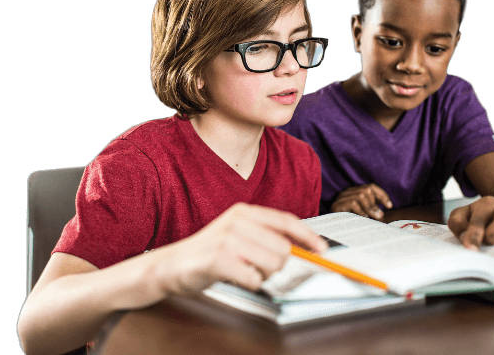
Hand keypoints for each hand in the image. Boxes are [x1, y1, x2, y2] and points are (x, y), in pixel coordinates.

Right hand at [157, 203, 326, 296]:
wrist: (172, 264)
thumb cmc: (210, 251)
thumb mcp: (238, 234)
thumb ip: (265, 236)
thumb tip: (300, 247)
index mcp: (245, 211)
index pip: (286, 221)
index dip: (308, 236)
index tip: (321, 249)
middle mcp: (238, 220)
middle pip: (283, 247)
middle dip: (277, 264)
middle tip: (259, 268)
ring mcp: (227, 237)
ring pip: (272, 263)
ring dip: (263, 275)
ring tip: (245, 271)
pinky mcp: (218, 258)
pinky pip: (253, 278)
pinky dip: (249, 283)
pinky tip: (235, 277)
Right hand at [331, 184, 392, 219]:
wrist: (331, 229)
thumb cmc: (349, 222)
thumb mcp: (363, 215)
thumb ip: (372, 211)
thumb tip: (383, 212)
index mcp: (355, 192)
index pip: (371, 187)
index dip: (382, 195)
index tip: (389, 206)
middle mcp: (348, 192)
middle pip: (367, 190)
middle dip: (375, 203)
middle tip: (379, 215)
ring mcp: (342, 197)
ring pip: (361, 195)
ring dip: (370, 207)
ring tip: (374, 217)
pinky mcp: (337, 205)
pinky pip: (353, 203)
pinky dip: (361, 211)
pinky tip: (363, 217)